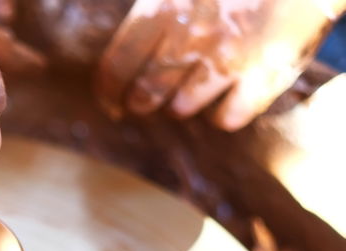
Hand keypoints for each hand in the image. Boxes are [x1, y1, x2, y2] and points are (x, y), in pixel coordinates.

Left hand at [97, 0, 343, 129]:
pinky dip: (224, 112)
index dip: (108, 92)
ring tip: (195, 85)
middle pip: (145, 93)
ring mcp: (227, 58)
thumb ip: (153, 14)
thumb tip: (123, 58)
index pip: (115, 67)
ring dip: (183, 102)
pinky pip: (226, 118)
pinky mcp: (264, 75)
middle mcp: (189, 36)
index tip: (109, 103)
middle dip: (142, 101)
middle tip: (146, 99)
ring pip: (182, 107)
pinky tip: (231, 95)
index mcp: (162, 7)